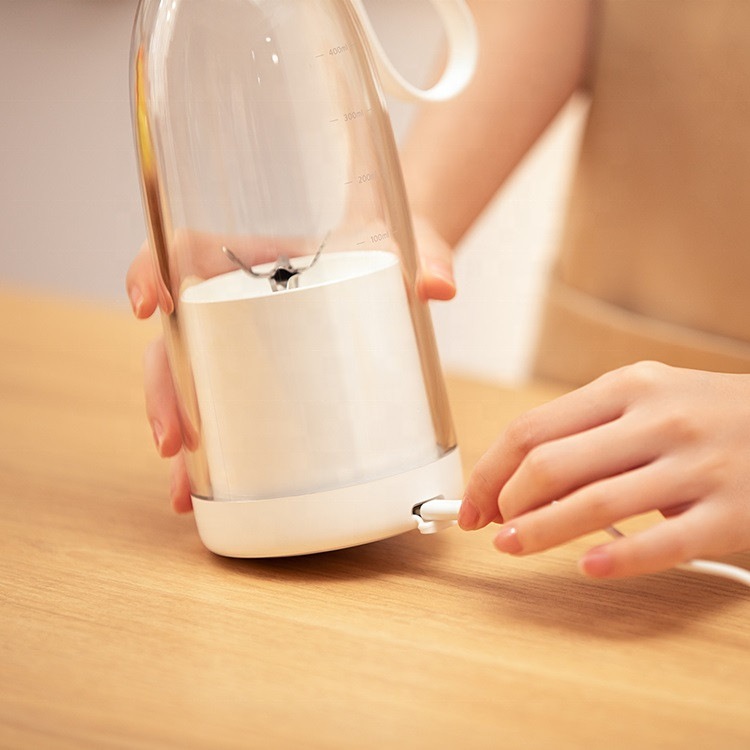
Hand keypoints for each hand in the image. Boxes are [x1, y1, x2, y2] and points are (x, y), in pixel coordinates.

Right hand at [126, 220, 456, 511]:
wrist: (394, 260)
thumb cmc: (387, 242)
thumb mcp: (408, 242)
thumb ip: (428, 255)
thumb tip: (441, 288)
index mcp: (255, 255)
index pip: (183, 252)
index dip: (150, 271)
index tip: (150, 305)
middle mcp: (237, 301)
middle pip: (176, 340)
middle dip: (165, 393)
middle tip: (173, 442)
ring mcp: (245, 343)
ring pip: (189, 385)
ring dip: (180, 437)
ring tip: (183, 487)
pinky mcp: (265, 378)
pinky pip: (224, 411)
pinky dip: (212, 452)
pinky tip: (206, 491)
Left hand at [458, 361, 749, 578]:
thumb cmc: (703, 412)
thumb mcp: (644, 397)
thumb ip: (585, 429)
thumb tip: (516, 476)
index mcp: (626, 388)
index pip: (532, 430)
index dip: (490, 470)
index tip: (474, 500)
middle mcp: (657, 422)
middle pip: (551, 465)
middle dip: (506, 501)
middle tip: (491, 526)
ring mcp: (695, 467)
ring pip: (595, 505)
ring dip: (539, 531)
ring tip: (512, 545)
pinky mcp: (729, 514)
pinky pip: (663, 544)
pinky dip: (618, 560)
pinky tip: (587, 569)